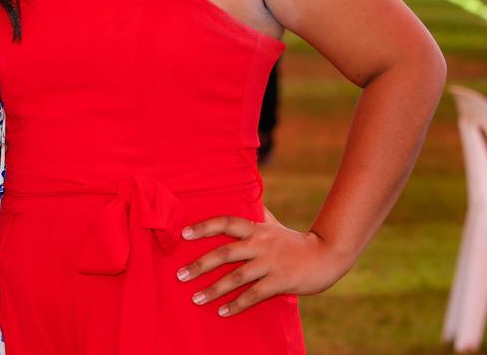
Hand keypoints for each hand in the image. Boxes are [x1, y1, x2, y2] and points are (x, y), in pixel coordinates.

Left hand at [175, 208, 349, 316]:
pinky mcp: (280, 282)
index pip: (226, 222)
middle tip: (180, 275)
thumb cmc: (294, 241)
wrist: (327, 255)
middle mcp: (261, 244)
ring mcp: (270, 263)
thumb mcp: (274, 225)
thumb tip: (244, 196)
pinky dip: (237, 304)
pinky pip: (254, 295)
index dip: (204, 227)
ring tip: (196, 298)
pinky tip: (223, 311)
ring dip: (214, 290)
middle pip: (225, 253)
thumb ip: (257, 215)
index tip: (184, 234)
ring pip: (237, 277)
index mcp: (257, 228)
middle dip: (200, 265)